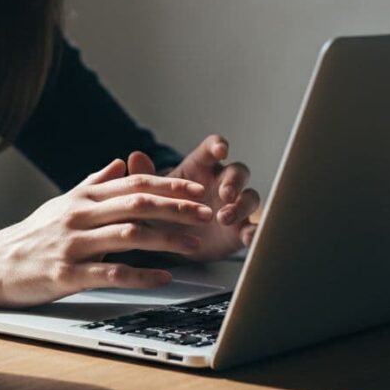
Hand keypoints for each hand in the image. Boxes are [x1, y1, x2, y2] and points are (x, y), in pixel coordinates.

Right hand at [0, 158, 216, 306]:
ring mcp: (74, 244)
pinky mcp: (67, 273)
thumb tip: (120, 162)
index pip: (133, 184)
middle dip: (176, 207)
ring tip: (194, 245)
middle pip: (137, 204)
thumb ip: (95, 182)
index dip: (168, 185)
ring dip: (166, 240)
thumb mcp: (62, 202)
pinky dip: (141, 275)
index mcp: (83, 197)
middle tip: (206, 213)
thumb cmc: (31, 234)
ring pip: (129, 235)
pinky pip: (111, 272)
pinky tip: (162, 278)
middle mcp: (80, 215)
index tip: (197, 190)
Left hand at [128, 134, 259, 260]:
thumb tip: (134, 156)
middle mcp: (221, 183)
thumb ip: (144, 178)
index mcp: (200, 168)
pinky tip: (249, 237)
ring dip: (242, 205)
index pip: (212, 149)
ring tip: (224, 218)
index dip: (219, 146)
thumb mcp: (151, 196)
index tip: (221, 150)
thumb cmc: (165, 209)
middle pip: (238, 171)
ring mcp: (234, 206)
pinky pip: (254, 227)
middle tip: (225, 193)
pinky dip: (255, 231)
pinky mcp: (240, 230)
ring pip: (250, 197)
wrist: (171, 243)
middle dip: (234, 180)